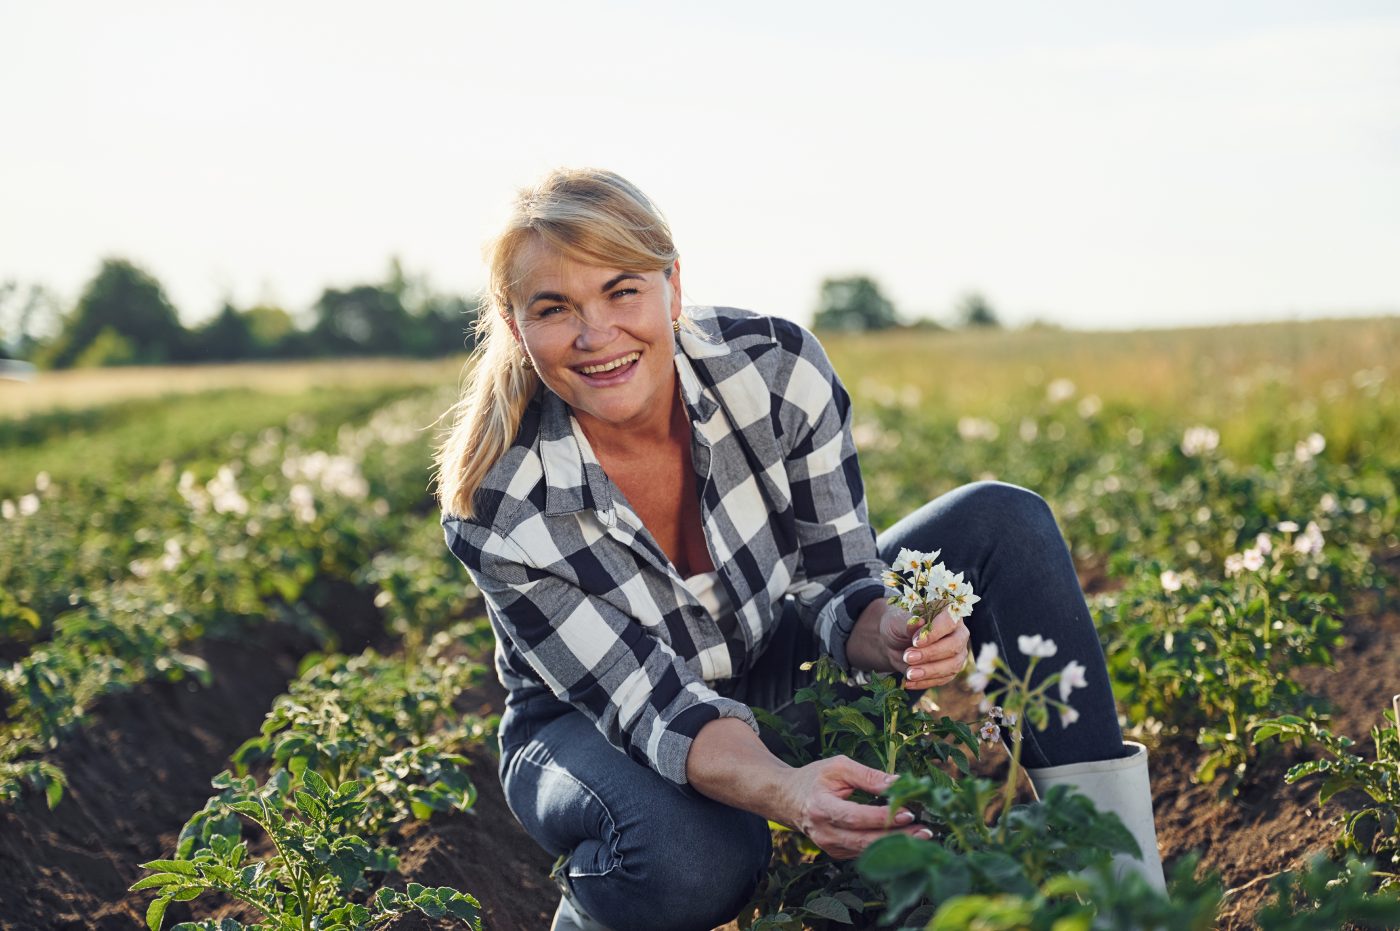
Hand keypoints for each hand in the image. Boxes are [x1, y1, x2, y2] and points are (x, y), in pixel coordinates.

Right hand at [780, 755, 930, 858]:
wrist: (788, 799)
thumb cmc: (814, 779)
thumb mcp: (838, 767)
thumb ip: (867, 776)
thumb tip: (898, 783)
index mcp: (820, 808)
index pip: (855, 817)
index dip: (882, 817)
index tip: (909, 813)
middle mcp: (824, 833)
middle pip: (864, 841)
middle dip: (898, 837)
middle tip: (926, 831)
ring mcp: (830, 847)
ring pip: (867, 851)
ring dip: (896, 845)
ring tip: (923, 836)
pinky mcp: (837, 854)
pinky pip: (864, 853)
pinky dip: (885, 847)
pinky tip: (905, 839)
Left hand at [889, 605, 969, 690]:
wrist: (894, 641)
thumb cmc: (899, 624)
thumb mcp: (898, 620)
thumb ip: (908, 622)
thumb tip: (917, 622)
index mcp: (948, 611)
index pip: (949, 621)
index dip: (934, 633)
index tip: (915, 641)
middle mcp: (958, 631)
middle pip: (953, 645)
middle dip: (930, 654)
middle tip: (908, 657)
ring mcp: (957, 652)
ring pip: (952, 665)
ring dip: (929, 671)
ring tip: (909, 673)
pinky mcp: (951, 670)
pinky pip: (943, 679)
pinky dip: (925, 682)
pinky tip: (909, 682)